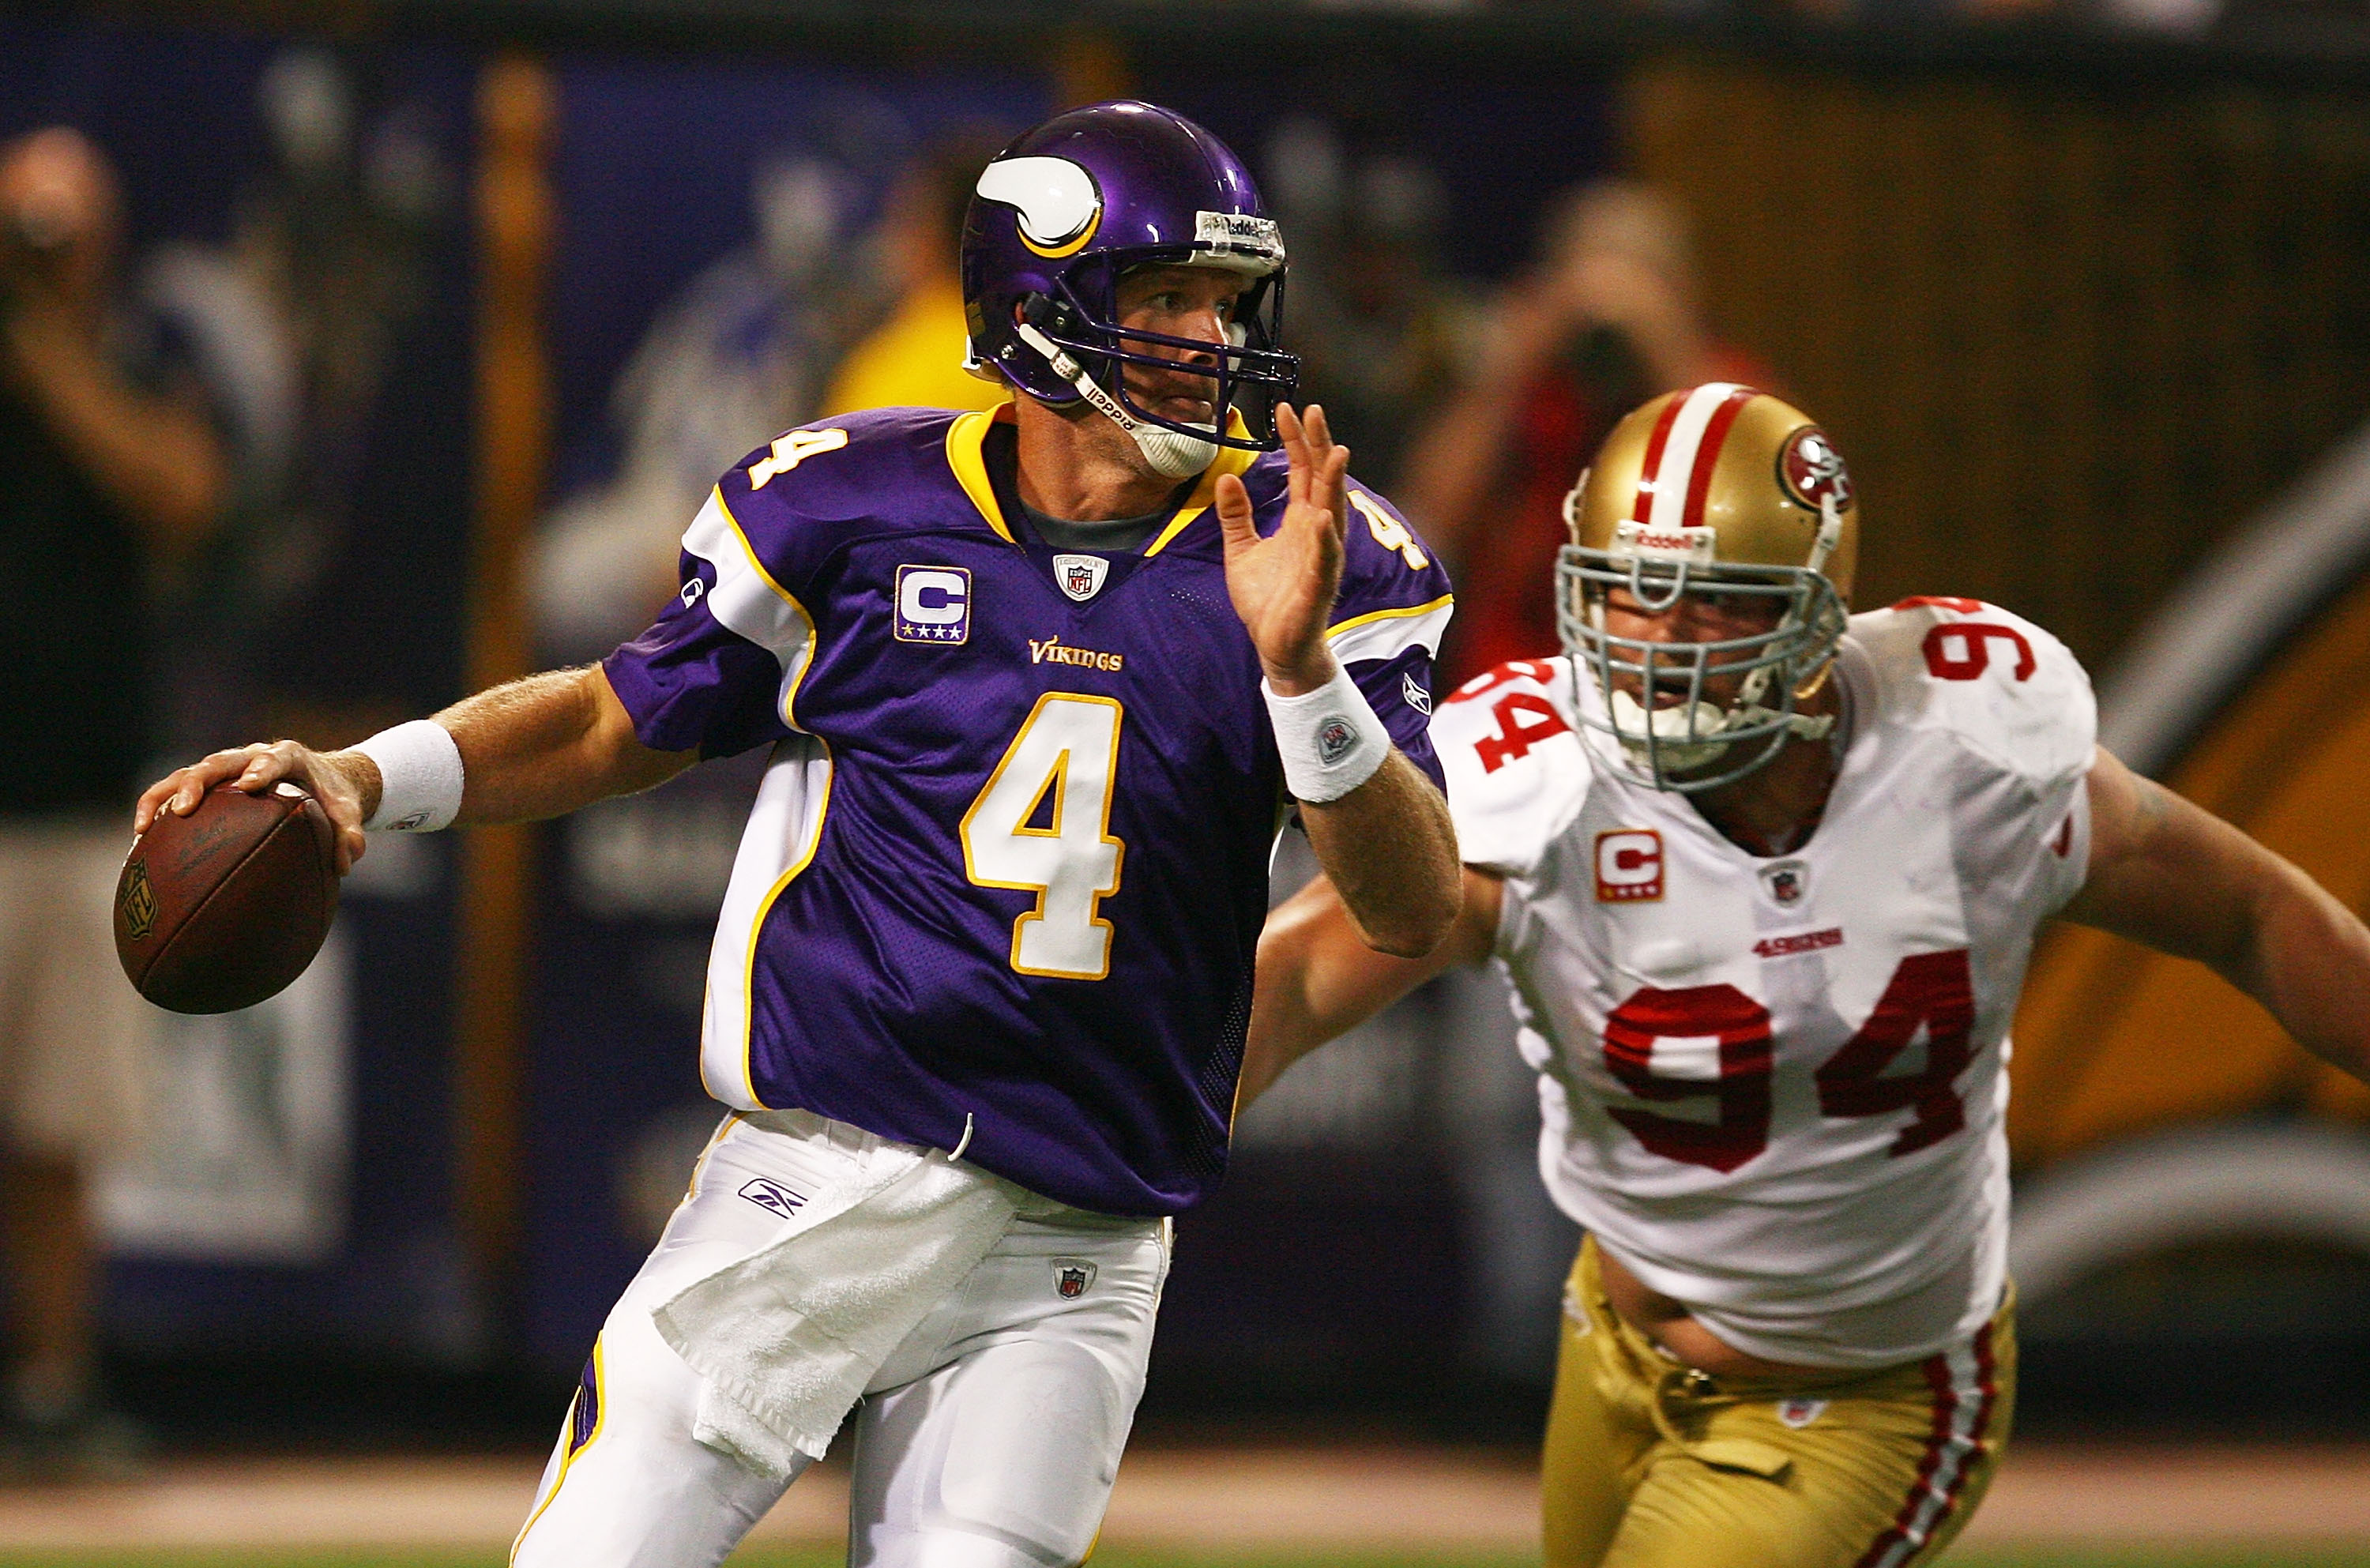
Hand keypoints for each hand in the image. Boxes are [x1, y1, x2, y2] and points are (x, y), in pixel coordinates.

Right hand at [134, 741, 378, 875]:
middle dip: (198, 783)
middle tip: (184, 808)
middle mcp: (250, 756)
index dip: (260, 768)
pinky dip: (155, 809)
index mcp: (287, 757)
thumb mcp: (347, 813)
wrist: (317, 776)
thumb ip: (350, 834)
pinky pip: (174, 791)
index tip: (251, 784)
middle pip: (218, 763)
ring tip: (144, 827)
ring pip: (186, 774)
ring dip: (164, 796)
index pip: (273, 758)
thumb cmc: (331, 795)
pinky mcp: (208, 783)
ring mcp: (225, 768)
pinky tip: (139, 840)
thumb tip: (346, 864)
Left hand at [1215, 402, 1349, 694]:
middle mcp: (1316, 533)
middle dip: (1319, 445)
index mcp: (1299, 521)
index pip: (1302, 471)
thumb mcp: (1241, 550)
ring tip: (1334, 452)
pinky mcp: (1318, 587)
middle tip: (1313, 410)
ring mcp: (1321, 558)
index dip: (1296, 440)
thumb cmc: (1266, 600)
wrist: (1275, 646)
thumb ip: (1236, 516)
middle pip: (1321, 481)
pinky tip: (1321, 519)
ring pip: (1331, 513)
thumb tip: (1226, 479)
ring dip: (1333, 484)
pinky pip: (1324, 560)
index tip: (1288, 409)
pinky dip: (1325, 540)